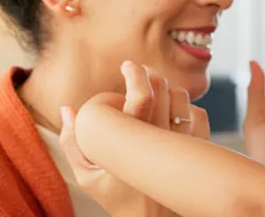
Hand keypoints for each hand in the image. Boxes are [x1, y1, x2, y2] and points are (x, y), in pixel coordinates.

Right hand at [61, 62, 206, 216]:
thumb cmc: (118, 198)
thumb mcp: (88, 177)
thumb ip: (72, 142)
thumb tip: (66, 108)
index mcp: (131, 143)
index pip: (141, 95)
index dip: (135, 73)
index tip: (127, 66)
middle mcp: (161, 139)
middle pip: (162, 87)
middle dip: (149, 74)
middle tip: (137, 73)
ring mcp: (182, 143)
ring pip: (181, 96)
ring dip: (167, 89)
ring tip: (153, 92)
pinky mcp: (197, 149)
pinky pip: (198, 114)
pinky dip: (186, 108)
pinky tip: (171, 113)